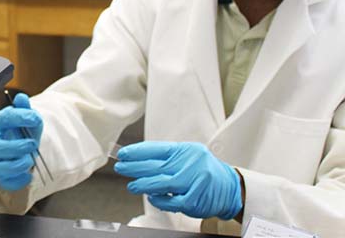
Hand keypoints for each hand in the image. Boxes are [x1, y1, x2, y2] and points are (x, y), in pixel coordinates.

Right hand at [0, 93, 42, 190]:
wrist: (25, 145)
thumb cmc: (23, 130)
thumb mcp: (27, 116)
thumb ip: (25, 108)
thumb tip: (21, 99)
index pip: (3, 119)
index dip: (19, 118)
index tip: (34, 119)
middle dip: (13, 148)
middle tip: (31, 144)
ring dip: (14, 166)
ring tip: (29, 160)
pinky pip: (3, 182)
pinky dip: (17, 181)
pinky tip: (28, 175)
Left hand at [114, 141, 242, 219]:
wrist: (229, 188)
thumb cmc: (202, 171)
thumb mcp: (187, 157)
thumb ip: (165, 159)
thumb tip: (137, 161)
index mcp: (186, 150)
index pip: (157, 149)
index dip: (137, 152)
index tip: (123, 154)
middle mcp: (191, 163)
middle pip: (157, 165)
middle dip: (135, 167)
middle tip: (120, 167)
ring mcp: (195, 181)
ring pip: (163, 183)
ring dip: (143, 185)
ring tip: (132, 185)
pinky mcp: (196, 199)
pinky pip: (172, 202)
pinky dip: (160, 200)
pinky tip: (152, 197)